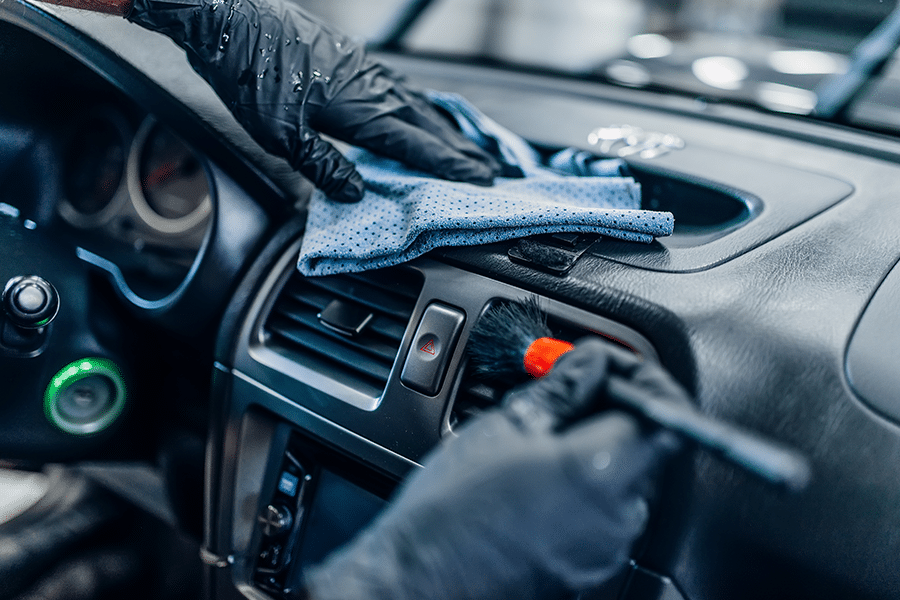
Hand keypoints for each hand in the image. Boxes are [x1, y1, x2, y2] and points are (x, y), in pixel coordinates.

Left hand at [126, 0, 500, 201]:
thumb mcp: (280, 135)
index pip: (416, 145)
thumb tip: (355, 192)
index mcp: (359, 108)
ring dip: (446, 129)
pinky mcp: (353, 58)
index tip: (481, 179)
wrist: (230, 20)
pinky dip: (421, 106)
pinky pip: (400, 88)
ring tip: (468, 147)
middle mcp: (371, 86)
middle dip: (461, 151)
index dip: (450, 165)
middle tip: (492, 171)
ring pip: (417, 104)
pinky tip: (422, 111)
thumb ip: (323, 165)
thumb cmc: (250, 75)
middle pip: (428, 124)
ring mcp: (365, 68)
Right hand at [302, 338, 688, 599]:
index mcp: (600, 471)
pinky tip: (538, 477)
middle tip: (569, 390)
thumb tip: (590, 363)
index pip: (664, 409)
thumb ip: (561, 391)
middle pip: (643, 443)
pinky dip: (584, 486)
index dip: (642, 376)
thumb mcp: (503, 429)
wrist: (419, 581)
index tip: (609, 364)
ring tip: (541, 437)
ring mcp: (606, 548)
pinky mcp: (590, 568)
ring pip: (623, 478)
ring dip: (595, 447)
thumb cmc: (450, 512)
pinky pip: (604, 513)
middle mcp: (618, 515)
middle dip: (612, 409)